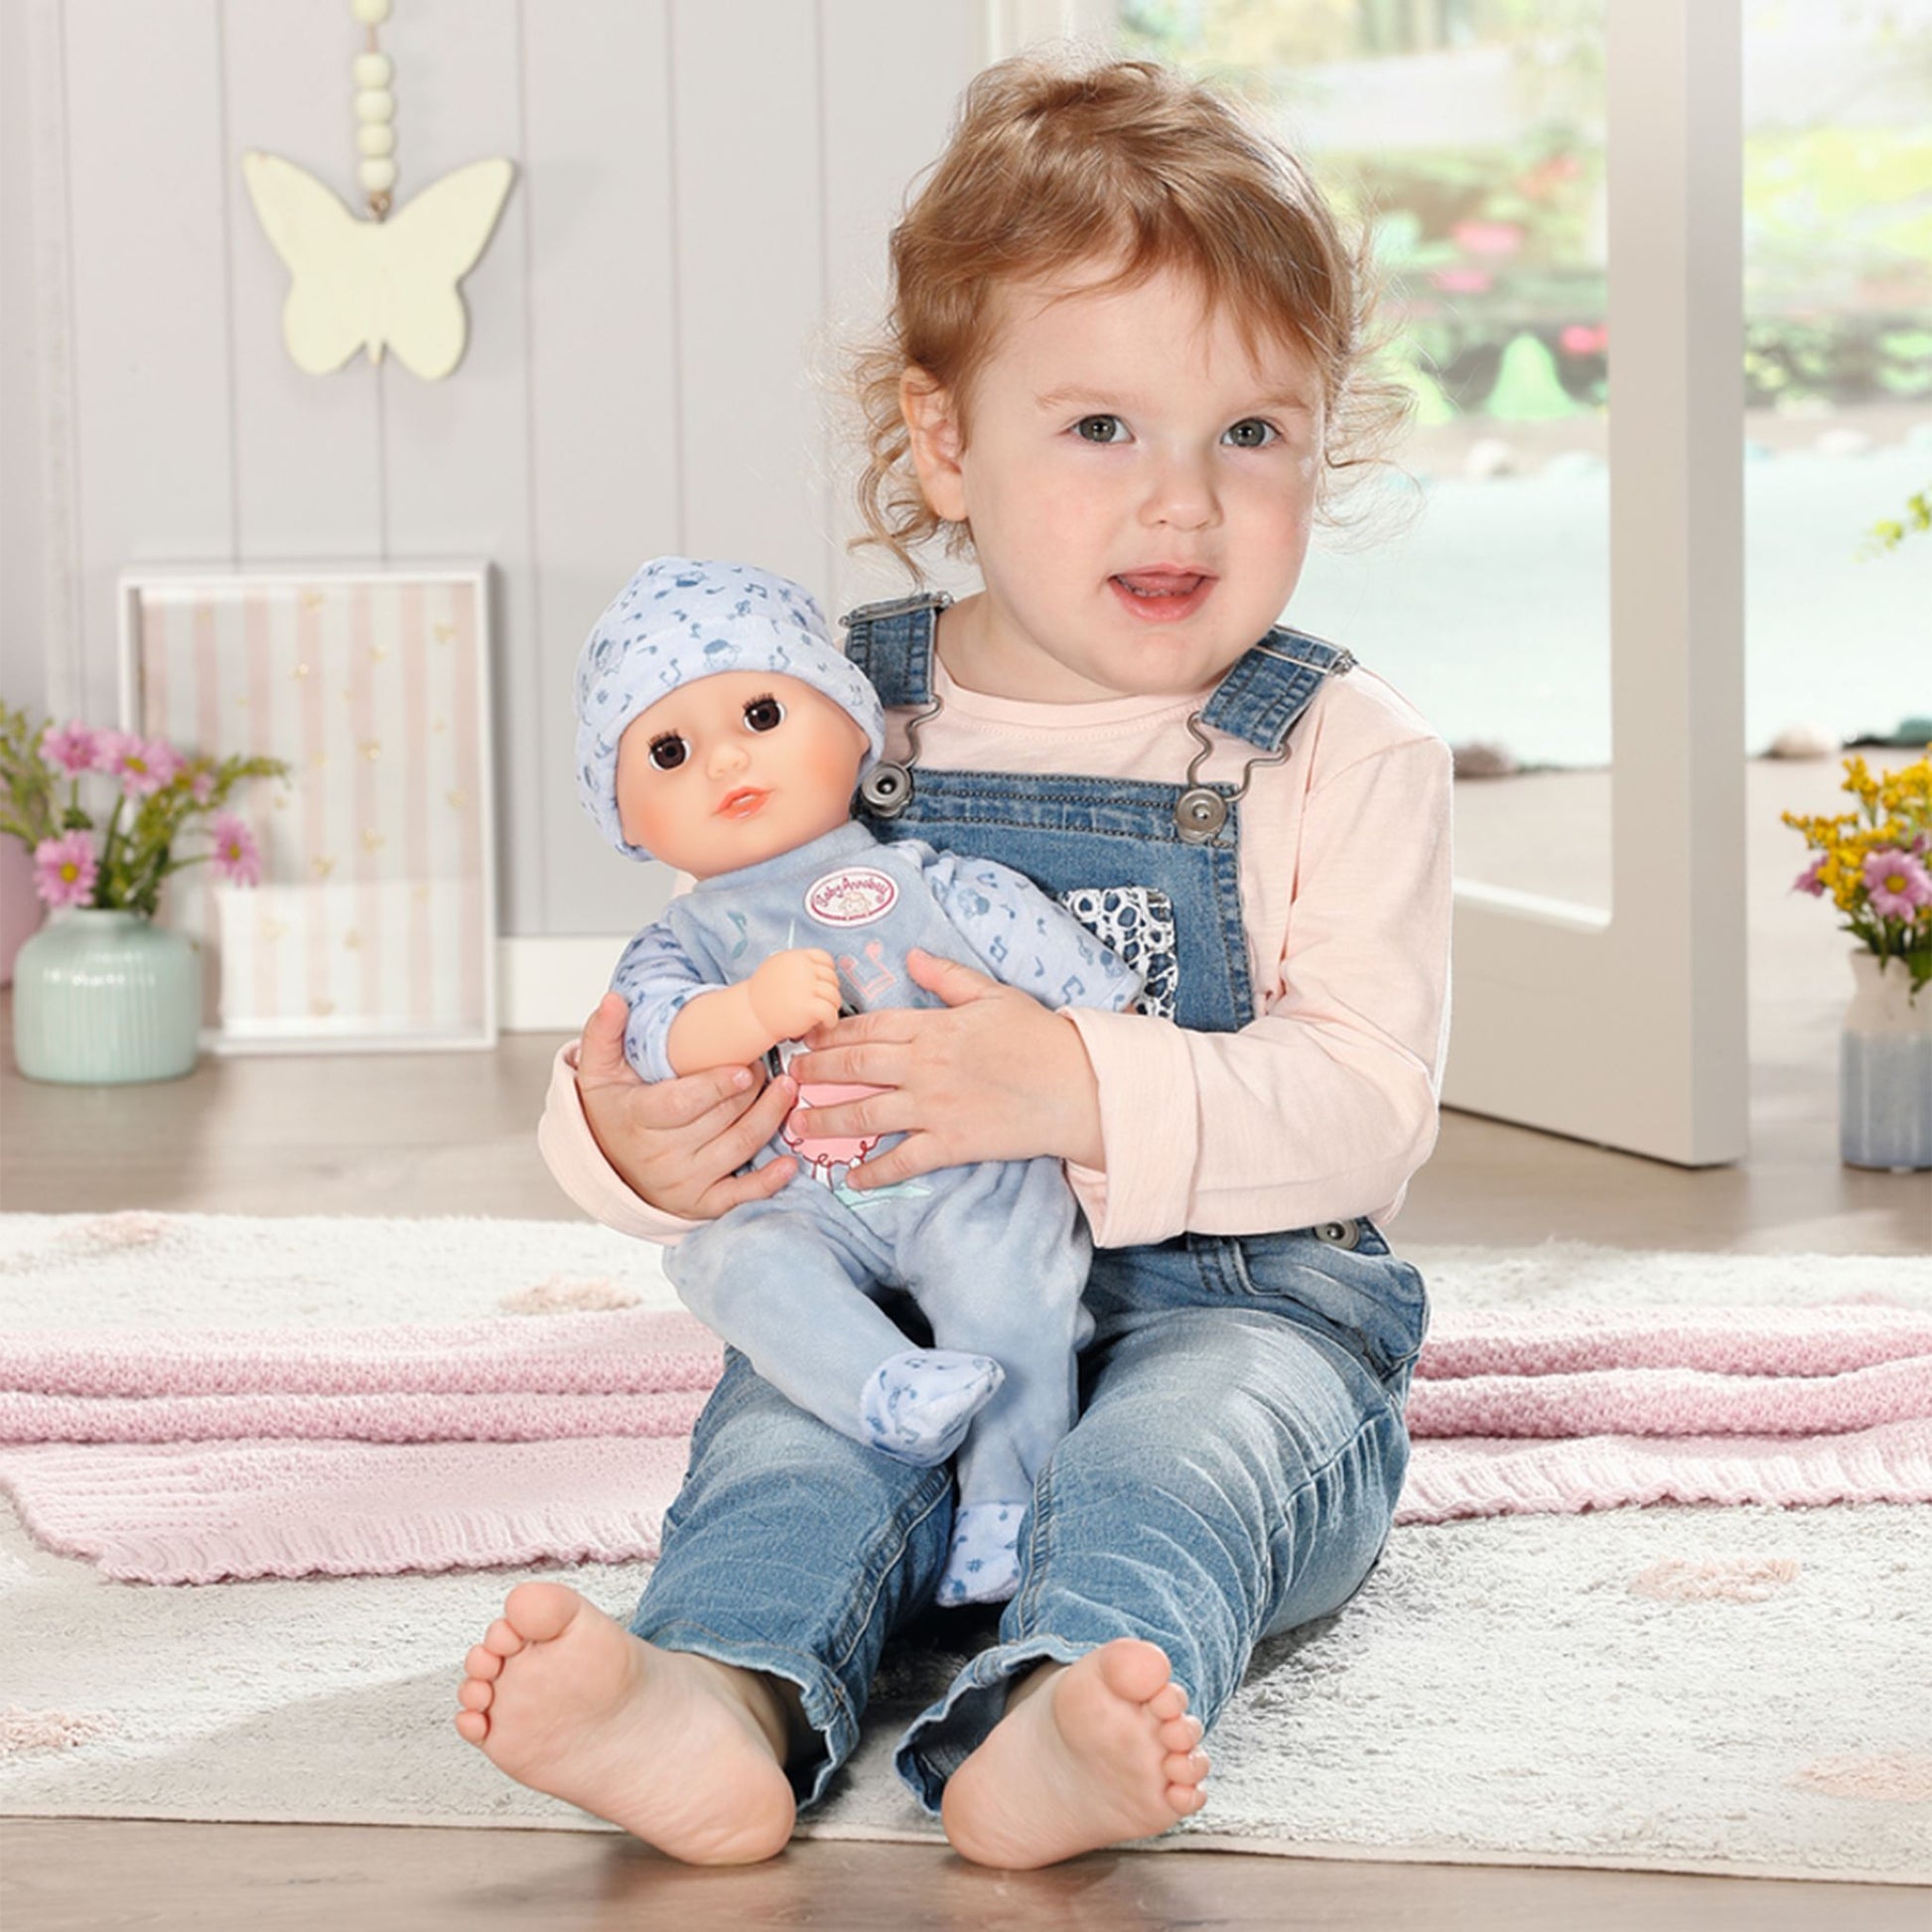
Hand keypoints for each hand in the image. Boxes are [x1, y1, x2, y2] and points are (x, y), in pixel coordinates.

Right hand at [573, 992, 797, 1218]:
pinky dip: (768, 1183)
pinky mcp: (701, 1203)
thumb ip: (603, 1032)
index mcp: (637, 1119)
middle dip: (751, 1091)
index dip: (716, 1088)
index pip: (680, 1104)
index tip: (745, 1069)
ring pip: (738, 1148)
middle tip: (768, 1064)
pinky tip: (789, 1162)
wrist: (609, 1164)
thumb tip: (614, 1000)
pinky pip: (739, 1196)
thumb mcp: (598, 1070)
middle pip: (719, 1121)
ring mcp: (682, 1183)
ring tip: (787, 1089)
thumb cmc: (613, 1111)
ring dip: (769, 1118)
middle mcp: (660, 1156)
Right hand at [748, 948, 842, 1040]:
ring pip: (834, 995)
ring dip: (833, 1006)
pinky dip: (831, 1019)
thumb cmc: (763, 996)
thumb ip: (798, 965)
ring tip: (825, 1014)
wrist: (751, 1014)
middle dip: (831, 991)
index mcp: (796, 958)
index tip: (826, 983)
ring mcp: (806, 987)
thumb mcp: (777, 968)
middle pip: (832, 978)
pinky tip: (825, 1023)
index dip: (829, 972)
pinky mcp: (808, 1006)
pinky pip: (831, 1011)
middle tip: (825, 1001)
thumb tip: (820, 967)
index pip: (825, 959)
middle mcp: (802, 969)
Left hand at [785, 950, 1102, 1187]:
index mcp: (934, 1028)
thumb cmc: (1040, 1037)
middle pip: (856, 1067)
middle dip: (817, 1072)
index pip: (870, 1027)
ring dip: (828, 1120)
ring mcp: (934, 1108)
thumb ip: (948, 979)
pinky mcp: (951, 1144)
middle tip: (790, 1079)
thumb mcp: (995, 995)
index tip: (808, 1038)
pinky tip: (850, 1179)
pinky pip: (902, 1161)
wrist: (1077, 1087)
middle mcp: (924, 1067)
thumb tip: (912, 957)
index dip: (833, 1033)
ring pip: (866, 1113)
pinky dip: (873, 1172)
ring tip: (799, 1126)